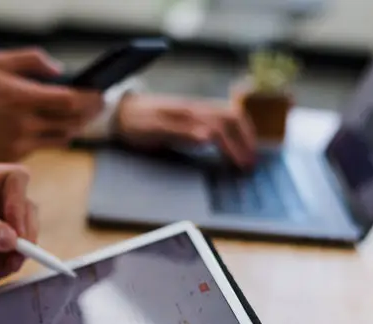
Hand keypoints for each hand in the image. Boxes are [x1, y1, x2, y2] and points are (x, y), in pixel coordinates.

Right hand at [0, 48, 102, 161]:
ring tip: (78, 115)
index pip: (70, 102)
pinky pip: (41, 147)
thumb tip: (59, 71)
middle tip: (97, 105)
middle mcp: (21, 125)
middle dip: (89, 114)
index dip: (90, 99)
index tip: (101, 94)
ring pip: (60, 138)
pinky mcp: (11, 157)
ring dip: (73, 127)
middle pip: (71, 123)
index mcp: (20, 98)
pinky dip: (51, 137)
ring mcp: (17, 145)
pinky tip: (52, 126)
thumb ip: (31, 60)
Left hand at [115, 94, 256, 167]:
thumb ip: (181, 133)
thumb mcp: (154, 130)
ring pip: (230, 116)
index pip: (223, 128)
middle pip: (232, 119)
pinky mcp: (194, 114)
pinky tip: (233, 143)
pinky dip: (234, 130)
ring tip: (248, 155)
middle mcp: (197, 108)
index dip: (235, 147)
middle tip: (251, 165)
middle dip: (246, 141)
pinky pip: (221, 118)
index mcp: (190, 113)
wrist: (121, 112)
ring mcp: (196, 109)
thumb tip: (209, 138)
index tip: (242, 165)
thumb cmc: (136, 123)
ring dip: (243, 134)